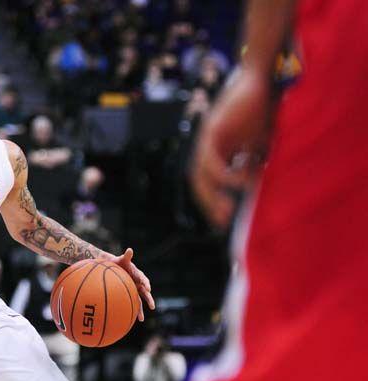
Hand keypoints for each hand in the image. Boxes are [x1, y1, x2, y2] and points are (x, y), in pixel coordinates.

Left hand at [106, 248, 154, 320]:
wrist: (113, 267)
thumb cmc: (117, 262)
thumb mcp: (121, 259)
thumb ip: (126, 256)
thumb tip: (130, 250)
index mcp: (137, 274)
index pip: (143, 278)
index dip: (145, 283)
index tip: (147, 287)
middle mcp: (138, 283)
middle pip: (145, 292)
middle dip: (148, 299)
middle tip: (152, 306)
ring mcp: (135, 289)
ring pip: (140, 300)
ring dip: (142, 309)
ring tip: (142, 318)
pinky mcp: (131, 294)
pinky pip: (134, 303)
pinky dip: (135, 311)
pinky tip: (136, 319)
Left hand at [192, 69, 270, 228]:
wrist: (261, 77)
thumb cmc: (262, 108)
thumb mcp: (258, 144)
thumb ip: (252, 164)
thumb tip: (250, 187)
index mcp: (217, 150)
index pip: (208, 183)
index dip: (213, 202)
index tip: (224, 221)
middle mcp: (208, 146)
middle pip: (199, 182)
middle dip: (209, 204)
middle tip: (223, 222)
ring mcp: (207, 138)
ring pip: (200, 174)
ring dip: (211, 195)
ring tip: (228, 209)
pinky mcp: (212, 130)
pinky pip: (211, 160)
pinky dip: (221, 175)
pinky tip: (235, 185)